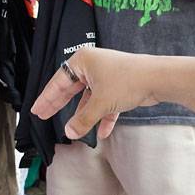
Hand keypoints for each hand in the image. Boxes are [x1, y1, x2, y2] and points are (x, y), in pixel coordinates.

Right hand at [30, 44, 155, 143]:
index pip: (58, 82)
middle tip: (43, 116)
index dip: (46, 98)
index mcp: (82, 61)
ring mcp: (106, 76)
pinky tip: (102, 132)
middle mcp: (92, 66)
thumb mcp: (100, 103)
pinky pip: (105, 103)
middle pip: (71, 89)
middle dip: (60, 106)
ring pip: (89, 98)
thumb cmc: (127, 81)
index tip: (36, 110)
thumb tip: (69, 132)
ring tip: (74, 130)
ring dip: (85, 115)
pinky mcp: (119, 86)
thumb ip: (82, 120)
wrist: (158, 78)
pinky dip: (103, 116)